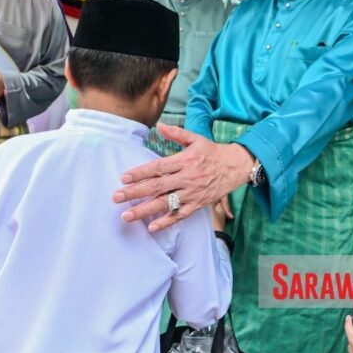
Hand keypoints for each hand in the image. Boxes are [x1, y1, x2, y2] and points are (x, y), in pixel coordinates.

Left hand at [113, 123, 253, 231]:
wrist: (235, 166)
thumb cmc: (212, 152)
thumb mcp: (196, 139)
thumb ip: (176, 133)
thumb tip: (158, 126)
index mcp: (184, 160)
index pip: (158, 167)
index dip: (140, 173)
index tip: (124, 178)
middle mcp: (187, 178)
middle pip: (157, 186)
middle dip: (135, 192)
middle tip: (116, 197)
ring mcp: (192, 193)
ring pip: (165, 203)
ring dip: (145, 210)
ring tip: (126, 216)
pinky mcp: (198, 204)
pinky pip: (180, 215)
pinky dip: (166, 222)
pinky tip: (151, 227)